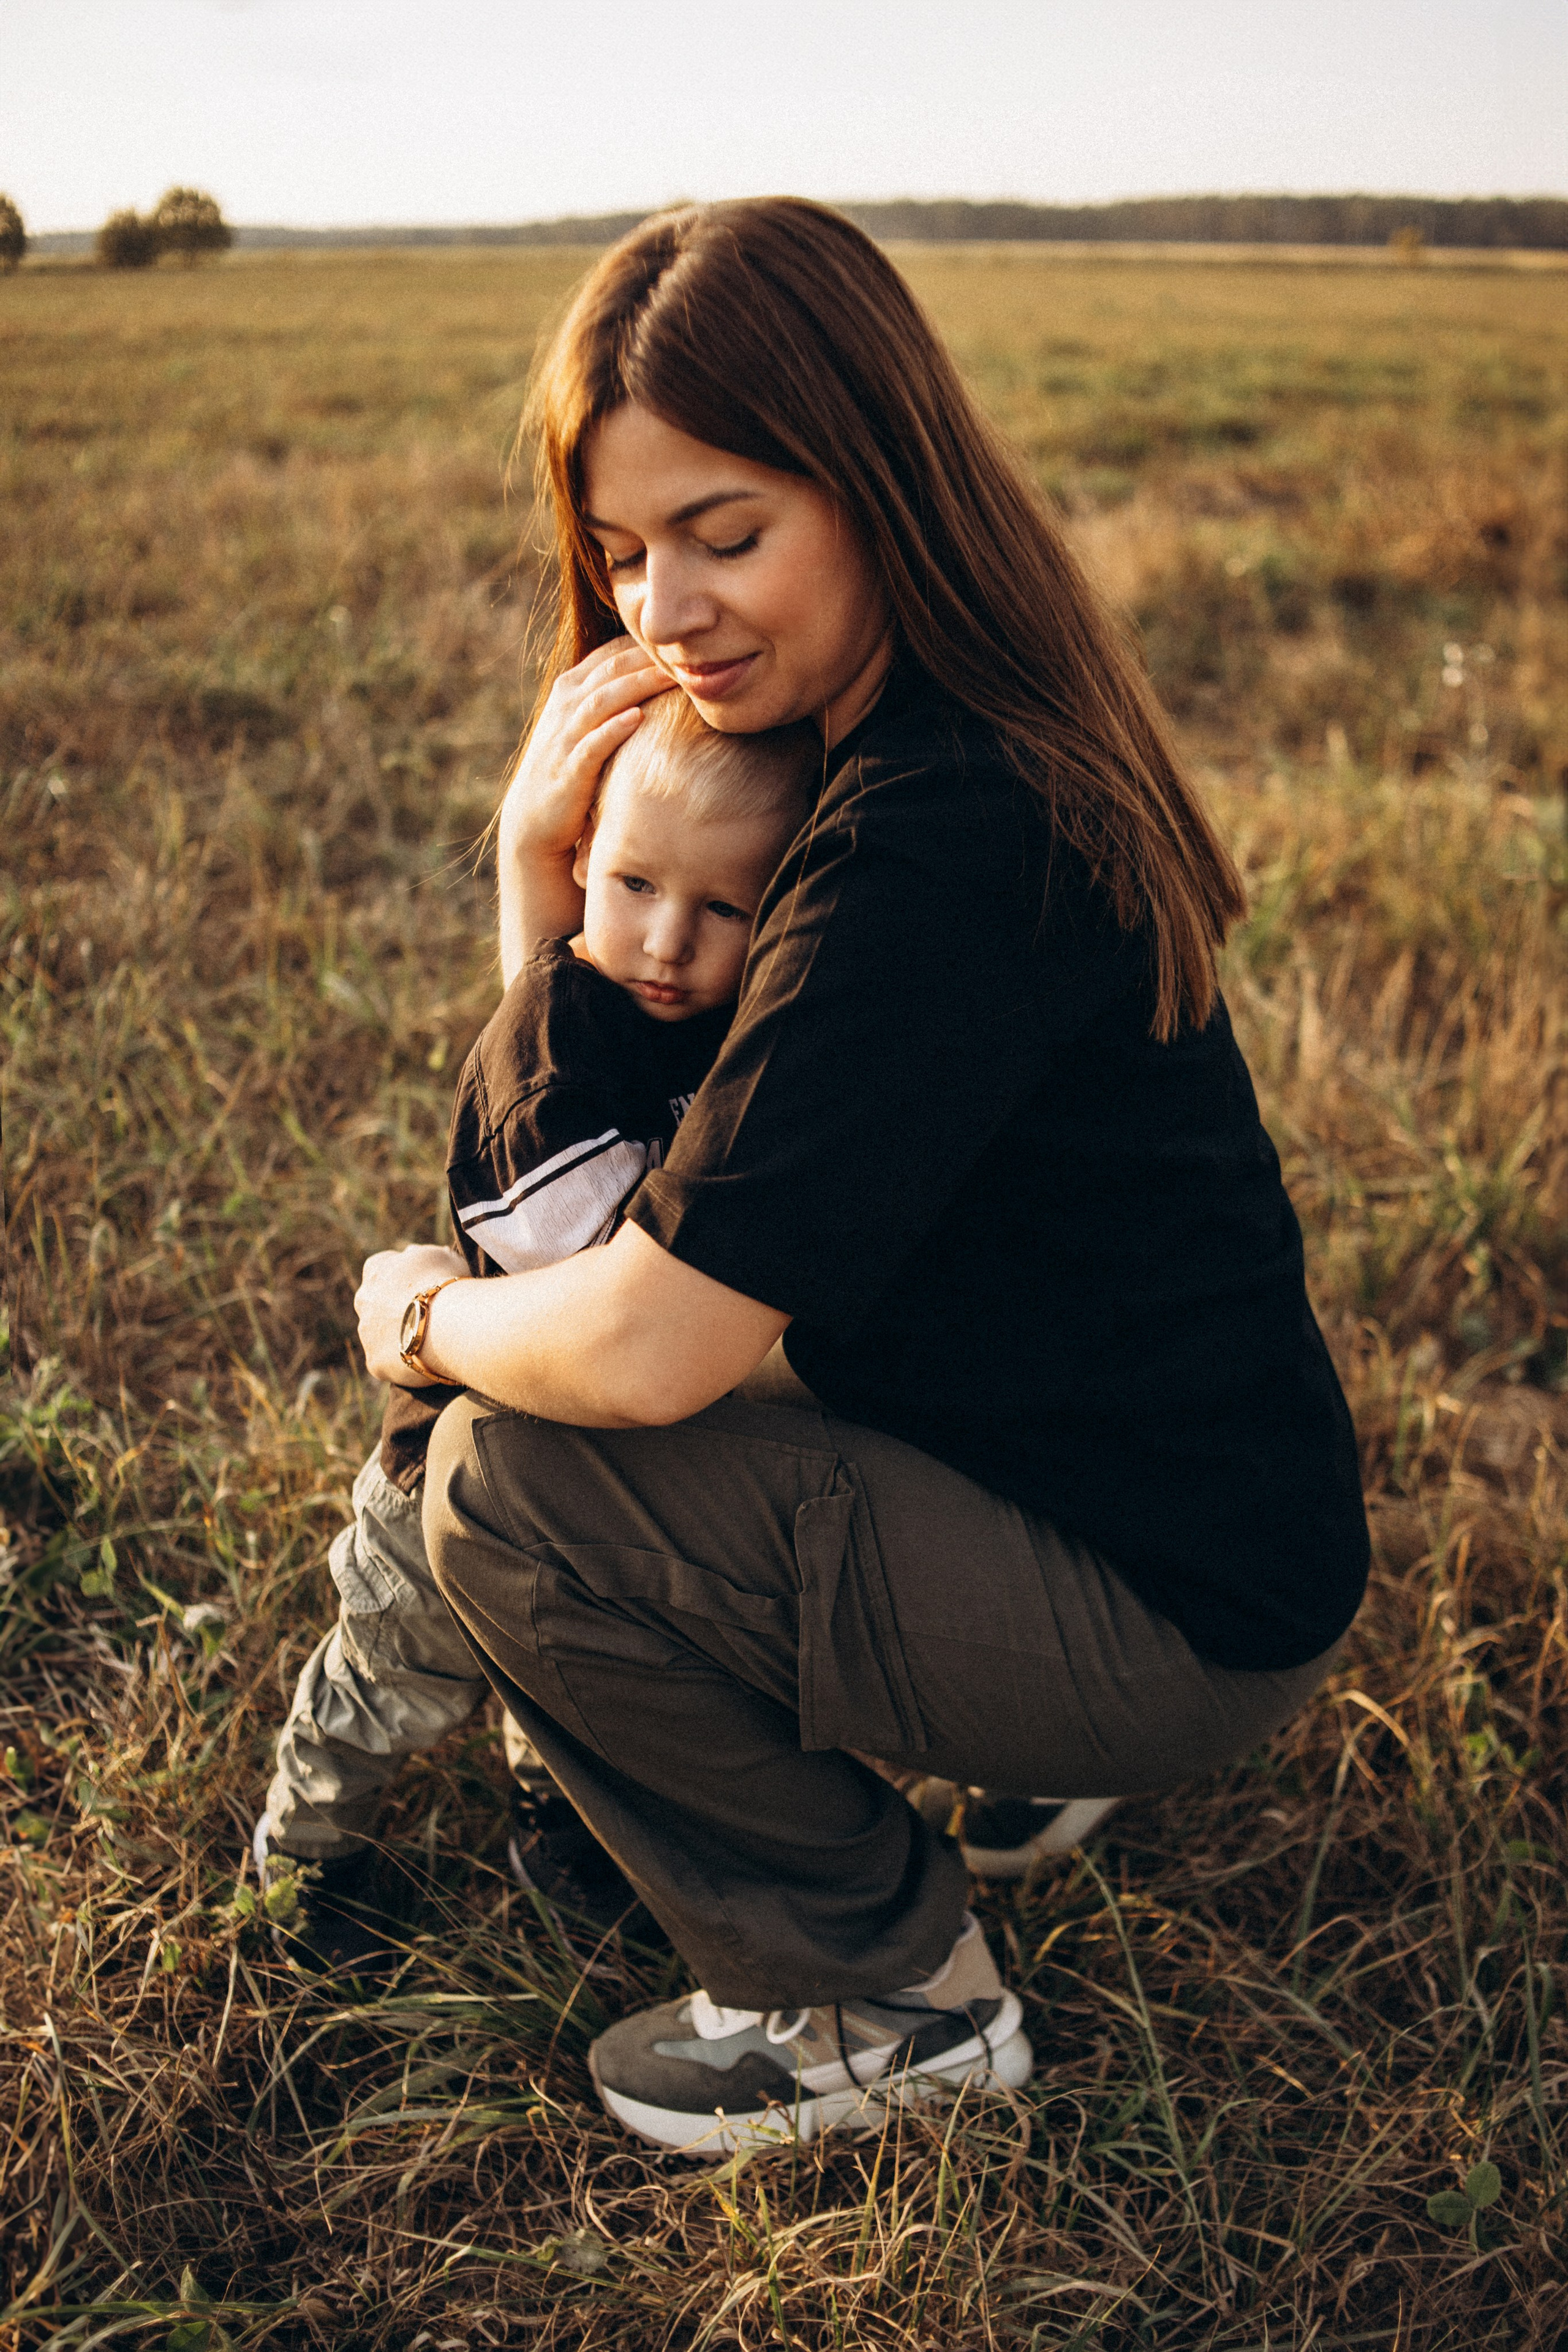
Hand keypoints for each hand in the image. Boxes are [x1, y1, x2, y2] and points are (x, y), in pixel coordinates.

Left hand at [354, 1244, 467, 1385]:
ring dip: (400, 1336)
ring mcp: (366, 1333)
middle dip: (395, 1309)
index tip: (421, 1286)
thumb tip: (413, 1256)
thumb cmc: (447, 1284)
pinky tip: (426, 1360)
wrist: (449, 1323)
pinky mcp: (374, 1361)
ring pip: (381, 1335)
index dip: (402, 1278)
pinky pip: (389, 1362)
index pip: (381, 1268)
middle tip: (426, 1316)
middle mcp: (364, 1299)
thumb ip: (421, 1255)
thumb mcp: (440, 1255)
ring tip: (430, 1342)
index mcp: (376, 1269)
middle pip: (377, 1304)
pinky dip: (405, 1361)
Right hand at [500, 637, 674, 862]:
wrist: (533, 821)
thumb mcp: (586, 725)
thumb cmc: (571, 768)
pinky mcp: (568, 770)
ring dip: (638, 685)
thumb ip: (612, 698)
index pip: (613, 653)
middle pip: (612, 670)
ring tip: (673, 675)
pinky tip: (637, 718)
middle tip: (693, 650)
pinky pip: (591, 744)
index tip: (688, 640)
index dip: (647, 644)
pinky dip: (613, 729)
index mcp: (571, 688)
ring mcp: (565, 736)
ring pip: (603, 699)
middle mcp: (566, 705)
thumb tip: (658, 679)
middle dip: (650, 657)